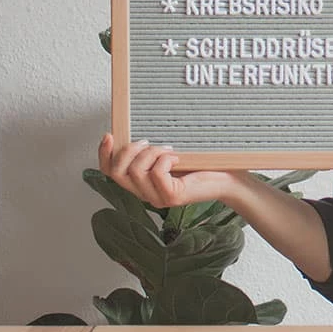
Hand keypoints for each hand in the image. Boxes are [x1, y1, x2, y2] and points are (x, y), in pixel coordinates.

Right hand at [97, 133, 243, 208]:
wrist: (228, 178)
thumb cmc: (201, 164)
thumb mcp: (170, 154)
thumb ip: (151, 150)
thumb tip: (135, 133)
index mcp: (141, 183)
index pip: (109, 172)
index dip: (103, 154)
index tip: (110, 134)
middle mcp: (144, 194)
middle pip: (116, 172)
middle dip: (128, 151)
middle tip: (149, 142)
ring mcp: (157, 198)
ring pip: (136, 171)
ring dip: (151, 153)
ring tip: (170, 150)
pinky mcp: (171, 197)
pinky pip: (156, 173)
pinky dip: (164, 160)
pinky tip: (178, 158)